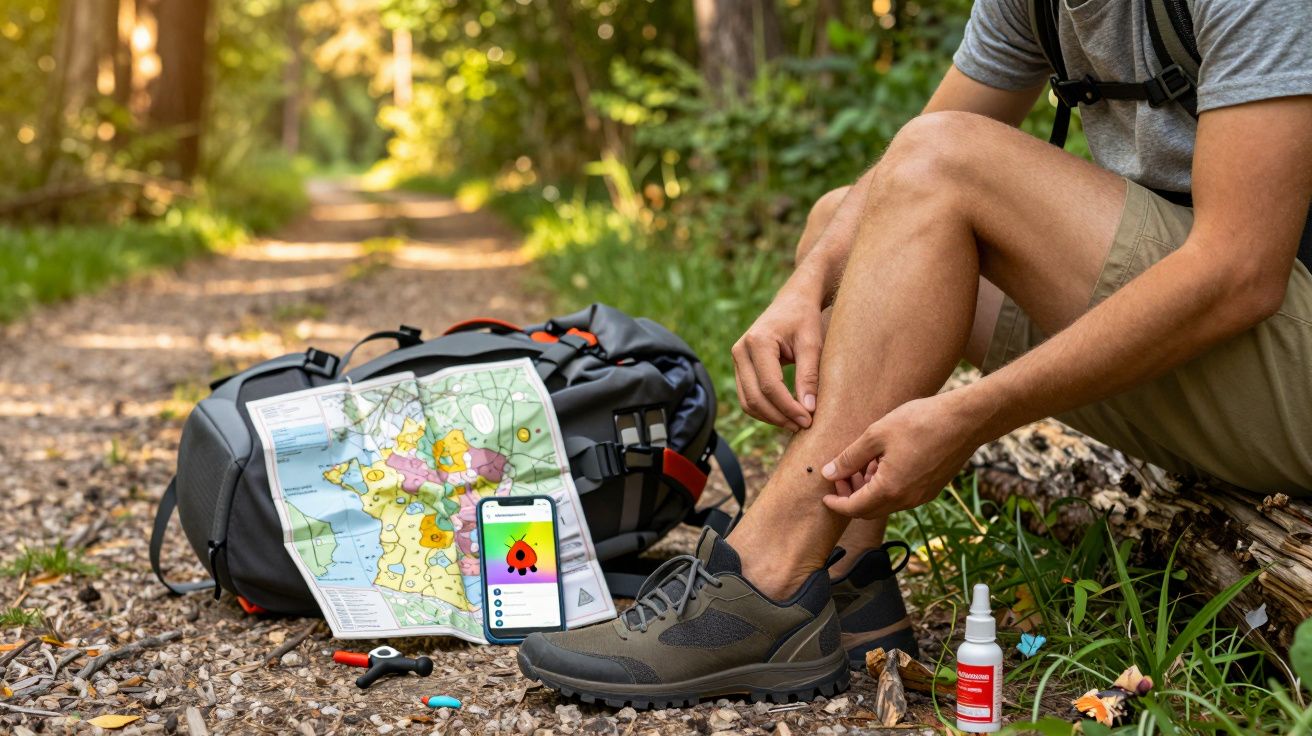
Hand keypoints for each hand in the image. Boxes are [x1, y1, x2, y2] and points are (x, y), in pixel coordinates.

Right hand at [732, 289, 822, 431]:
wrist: (793, 301)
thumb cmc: (805, 320)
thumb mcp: (812, 345)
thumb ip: (809, 376)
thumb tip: (808, 410)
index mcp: (758, 341)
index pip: (770, 385)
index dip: (789, 407)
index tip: (809, 420)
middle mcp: (741, 350)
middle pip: (755, 397)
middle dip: (779, 416)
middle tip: (803, 425)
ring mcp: (737, 359)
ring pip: (748, 401)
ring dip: (770, 417)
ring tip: (795, 423)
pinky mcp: (740, 367)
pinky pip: (747, 396)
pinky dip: (764, 410)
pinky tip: (785, 413)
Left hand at [820, 392, 982, 518]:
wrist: (966, 420)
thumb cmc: (921, 422)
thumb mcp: (876, 434)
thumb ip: (850, 457)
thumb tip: (829, 473)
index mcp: (889, 489)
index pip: (854, 508)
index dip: (836, 503)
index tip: (825, 495)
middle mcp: (907, 500)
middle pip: (869, 510)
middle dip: (851, 496)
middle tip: (841, 474)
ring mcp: (922, 496)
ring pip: (886, 503)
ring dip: (869, 490)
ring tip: (862, 464)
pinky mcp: (933, 488)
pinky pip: (902, 495)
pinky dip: (887, 486)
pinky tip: (883, 463)